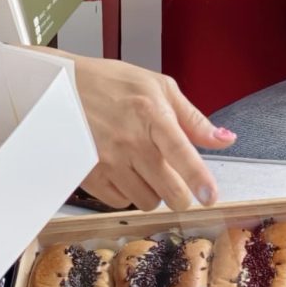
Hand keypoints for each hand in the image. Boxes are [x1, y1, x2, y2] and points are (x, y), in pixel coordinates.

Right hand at [71, 55, 230, 209]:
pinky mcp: (89, 176)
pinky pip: (120, 202)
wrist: (60, 88)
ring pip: (147, 201)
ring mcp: (107, 160)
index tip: (210, 197)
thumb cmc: (112, 84)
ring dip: (153, 192)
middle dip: (181, 194)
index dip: (198, 177)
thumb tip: (225, 139)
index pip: (180, 151)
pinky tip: (123, 172)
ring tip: (144, 168)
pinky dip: (128, 193)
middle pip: (169, 189)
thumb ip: (193, 119)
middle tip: (179, 185)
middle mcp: (129, 140)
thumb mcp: (158, 87)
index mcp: (151, 113)